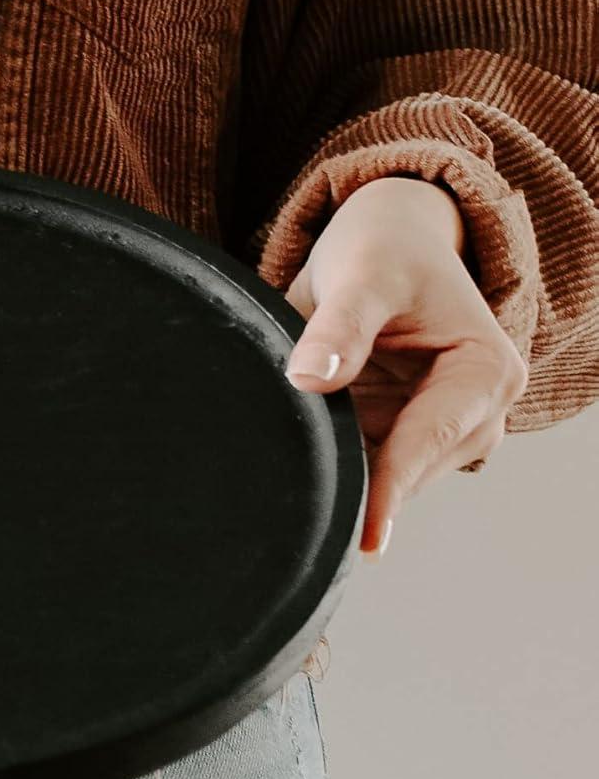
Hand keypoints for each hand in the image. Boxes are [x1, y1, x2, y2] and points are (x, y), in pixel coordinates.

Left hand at [280, 176, 528, 559]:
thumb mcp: (364, 275)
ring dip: (344, 476)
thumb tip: (310, 378)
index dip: (392, 487)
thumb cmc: (386, 251)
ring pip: (386, 476)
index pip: (431, 440)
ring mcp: (439, 429)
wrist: (386, 242)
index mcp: (487, 372)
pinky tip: (298, 469)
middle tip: (298, 511)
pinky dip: (334, 464)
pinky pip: (366, 464)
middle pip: (411, 470)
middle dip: (359, 487)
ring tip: (292, 486)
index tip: (365, 537)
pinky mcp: (400, 434)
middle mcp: (476, 411)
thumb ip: (339, 325)